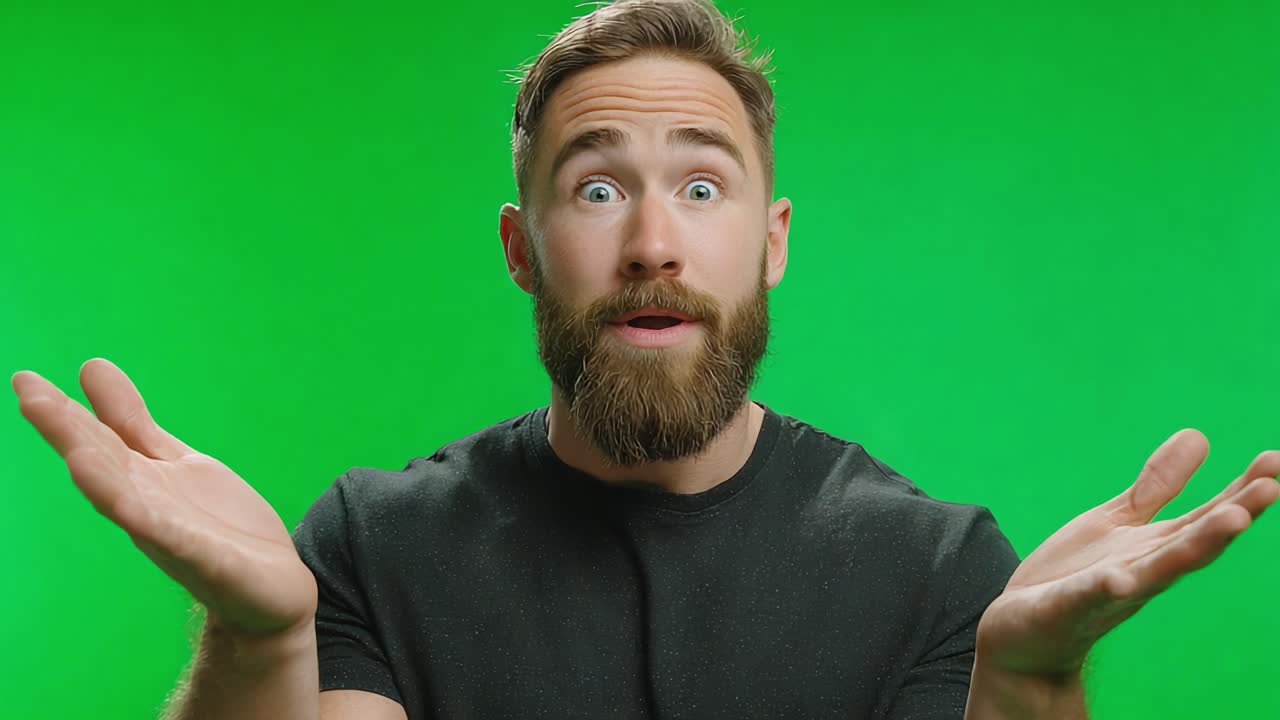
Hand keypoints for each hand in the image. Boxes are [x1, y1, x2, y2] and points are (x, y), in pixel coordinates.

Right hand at [12, 358, 316, 635]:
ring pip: (127, 504)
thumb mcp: (175, 461)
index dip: (62, 412)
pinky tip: (130, 506)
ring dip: (101, 480)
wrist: (271, 587)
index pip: (97, 439)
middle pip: (102, 465)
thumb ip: (132, 424)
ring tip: (75, 453)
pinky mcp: (206, 561)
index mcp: (138, 480)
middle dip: (68, 434)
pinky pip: (174, 540)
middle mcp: (144, 506)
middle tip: (29, 394)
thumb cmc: (217, 523)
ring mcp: (171, 535)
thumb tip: (90, 367)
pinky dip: (151, 522)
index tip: (25, 379)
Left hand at [975, 429, 1279, 675]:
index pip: (1206, 517)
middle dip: (1233, 517)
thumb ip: (1157, 486)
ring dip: (1195, 547)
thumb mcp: (1118, 520)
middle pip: (1195, 543)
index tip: (1275, 461)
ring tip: (1233, 518)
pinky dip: (1108, 587)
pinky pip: (1091, 596)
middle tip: (1272, 487)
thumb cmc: (1075, 573)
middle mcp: (1143, 570)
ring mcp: (1110, 591)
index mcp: (1155, 547)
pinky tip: (1120, 578)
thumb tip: (1198, 435)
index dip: (1241, 491)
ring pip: (1158, 570)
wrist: (1025, 632)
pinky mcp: (1070, 606)